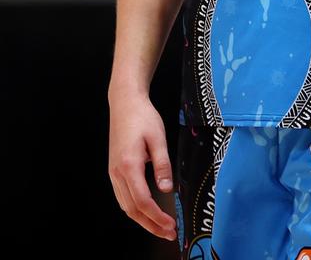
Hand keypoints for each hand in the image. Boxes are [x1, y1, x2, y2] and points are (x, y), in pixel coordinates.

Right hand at [108, 93, 176, 240]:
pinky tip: (146, 211)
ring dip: (142, 219)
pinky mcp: (114, 170)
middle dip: (151, 225)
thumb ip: (162, 164)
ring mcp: (113, 172)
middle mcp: (117, 173)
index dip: (156, 217)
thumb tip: (167, 190)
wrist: (124, 103)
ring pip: (125, 206)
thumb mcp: (158, 137)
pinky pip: (123, 197)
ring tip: (160, 227)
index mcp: (129, 166)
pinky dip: (134, 209)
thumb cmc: (143, 117)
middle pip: (132, 209)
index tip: (171, 225)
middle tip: (169, 233)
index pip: (142, 201)